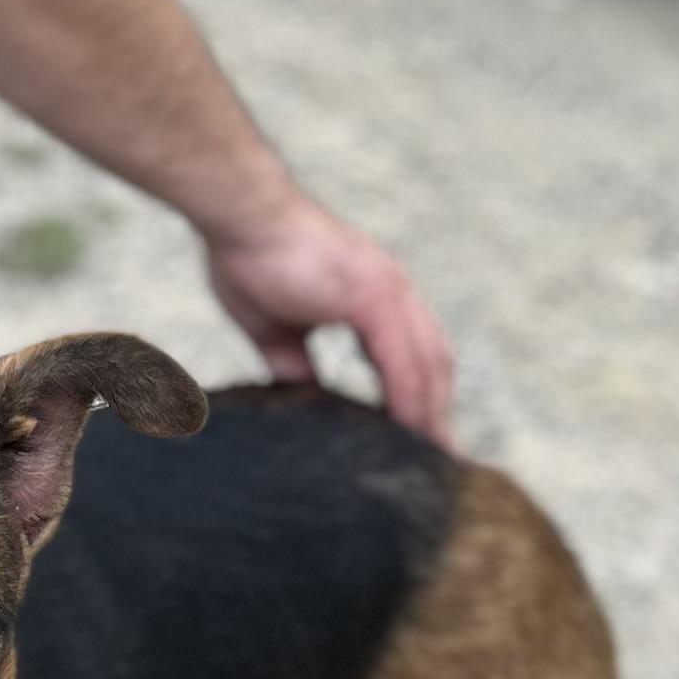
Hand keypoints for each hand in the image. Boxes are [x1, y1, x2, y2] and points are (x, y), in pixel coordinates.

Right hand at [204, 190, 456, 442]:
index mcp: (376, 295)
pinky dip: (409, 400)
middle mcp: (393, 290)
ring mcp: (388, 290)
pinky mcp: (373, 297)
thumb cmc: (247, 257)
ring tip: (431, 461)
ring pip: (427, 365)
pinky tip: (409, 433)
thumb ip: (294, 364)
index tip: (421, 440)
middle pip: (434, 363)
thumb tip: (305, 400)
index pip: (414, 355)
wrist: (239, 215)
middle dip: (439, 413)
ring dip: (432, 415)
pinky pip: (401, 361)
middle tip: (439, 463)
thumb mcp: (274, 328)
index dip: (422, 398)